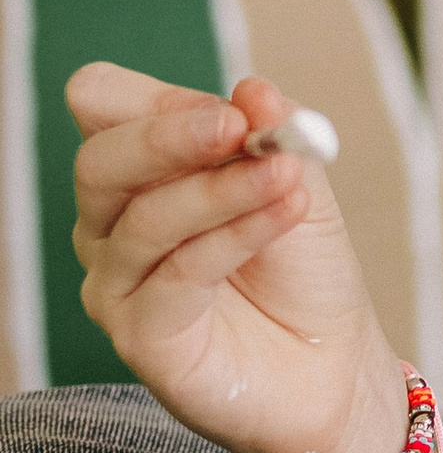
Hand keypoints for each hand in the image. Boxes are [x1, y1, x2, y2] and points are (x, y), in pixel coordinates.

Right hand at [68, 63, 409, 452]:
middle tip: (239, 126)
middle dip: (169, 134)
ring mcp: (118, 284)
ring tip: (287, 177)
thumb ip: (276, 137)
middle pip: (100, 163)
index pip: (102, 110)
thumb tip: (254, 88)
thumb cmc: (303, 272)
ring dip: (222, 189)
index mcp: (139, 174)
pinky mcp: (139, 336)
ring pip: (143, 220)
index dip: (154, 99)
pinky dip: (234, 236)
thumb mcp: (298, 185)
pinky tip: (282, 214)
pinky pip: (175, 275)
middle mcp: (111, 227)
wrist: (332, 364)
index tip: (229, 106)